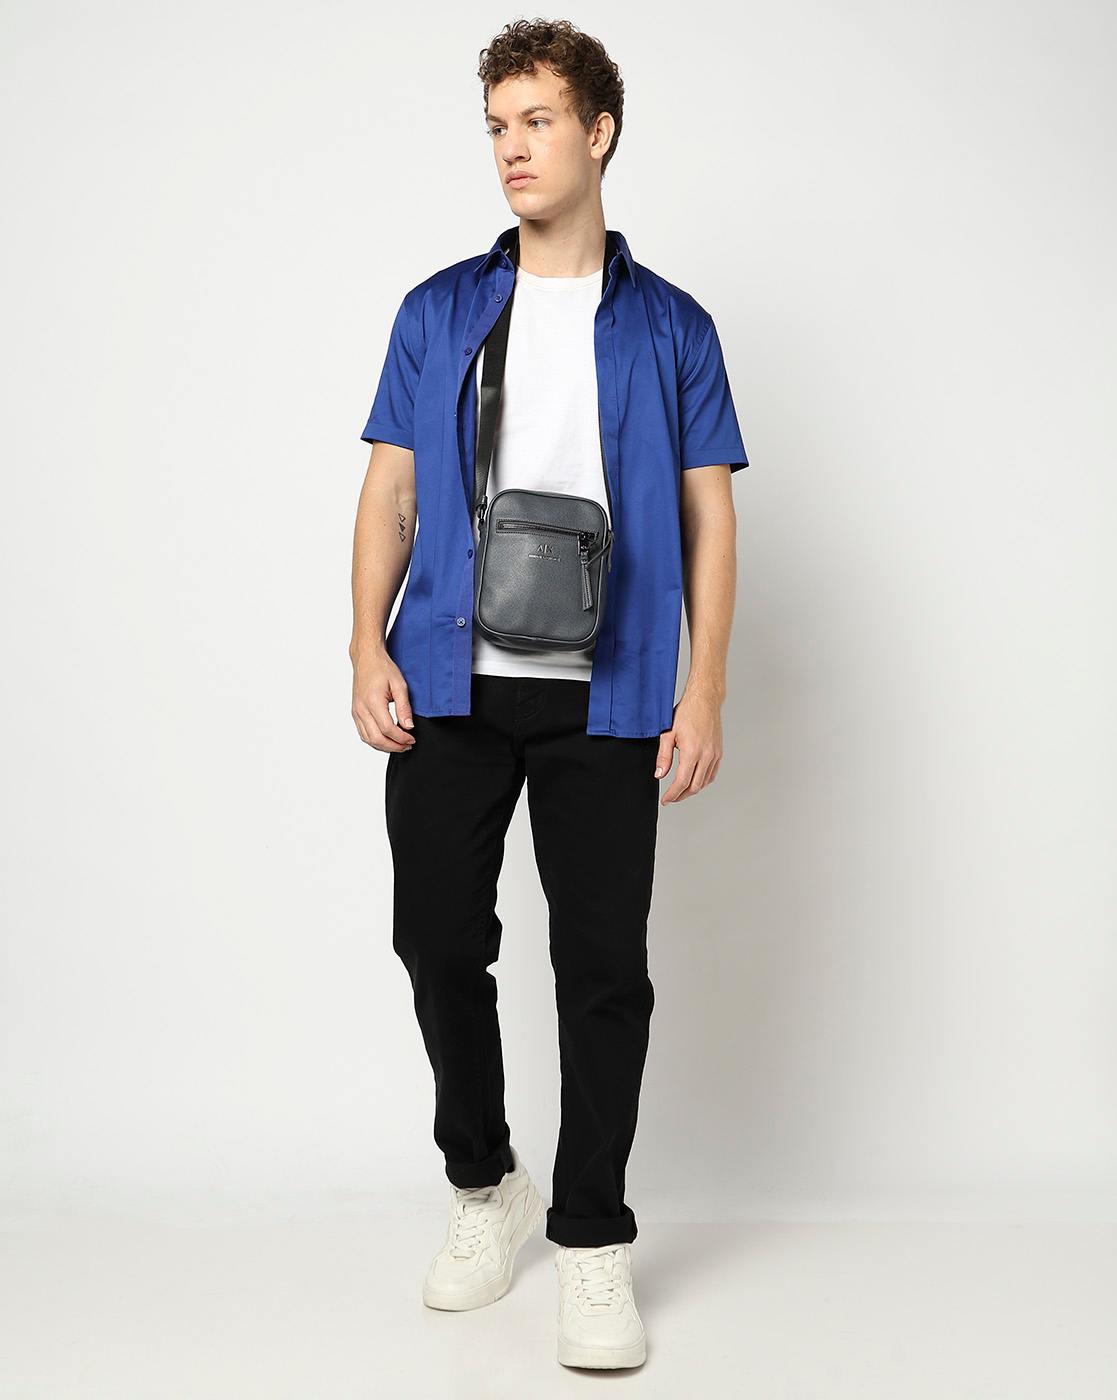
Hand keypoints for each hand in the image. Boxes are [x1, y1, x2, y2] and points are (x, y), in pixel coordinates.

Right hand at [351, 646, 416, 752]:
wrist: (366, 659)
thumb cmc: (382, 668)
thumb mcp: (399, 684)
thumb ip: (404, 707)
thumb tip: (408, 726)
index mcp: (372, 702)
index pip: (387, 729)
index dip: (401, 738)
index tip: (412, 739)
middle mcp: (361, 709)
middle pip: (377, 739)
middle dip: (394, 746)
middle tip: (408, 746)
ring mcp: (356, 712)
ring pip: (368, 739)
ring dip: (384, 746)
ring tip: (399, 745)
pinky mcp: (355, 713)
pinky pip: (363, 734)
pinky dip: (375, 741)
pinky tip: (387, 740)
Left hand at [653, 688, 722, 803]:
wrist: (705, 700)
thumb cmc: (686, 713)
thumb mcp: (668, 734)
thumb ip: (663, 756)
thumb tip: (659, 775)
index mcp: (692, 752)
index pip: (682, 782)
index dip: (672, 794)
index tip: (665, 800)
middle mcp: (706, 756)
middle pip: (694, 787)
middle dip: (681, 796)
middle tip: (671, 798)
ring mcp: (715, 755)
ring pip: (704, 782)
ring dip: (692, 790)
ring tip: (680, 791)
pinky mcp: (719, 753)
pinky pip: (711, 774)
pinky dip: (702, 781)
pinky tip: (694, 781)